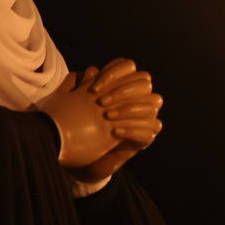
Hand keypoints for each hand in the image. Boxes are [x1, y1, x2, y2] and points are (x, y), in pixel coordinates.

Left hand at [65, 59, 163, 183]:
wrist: (76, 158)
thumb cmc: (75, 127)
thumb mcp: (71, 104)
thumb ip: (78, 85)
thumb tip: (91, 70)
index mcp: (118, 85)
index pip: (128, 66)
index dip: (114, 72)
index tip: (94, 87)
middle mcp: (133, 99)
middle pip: (144, 81)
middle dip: (123, 89)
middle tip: (101, 102)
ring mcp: (141, 119)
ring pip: (154, 102)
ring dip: (130, 108)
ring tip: (107, 117)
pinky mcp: (142, 139)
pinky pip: (152, 129)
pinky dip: (134, 129)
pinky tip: (115, 132)